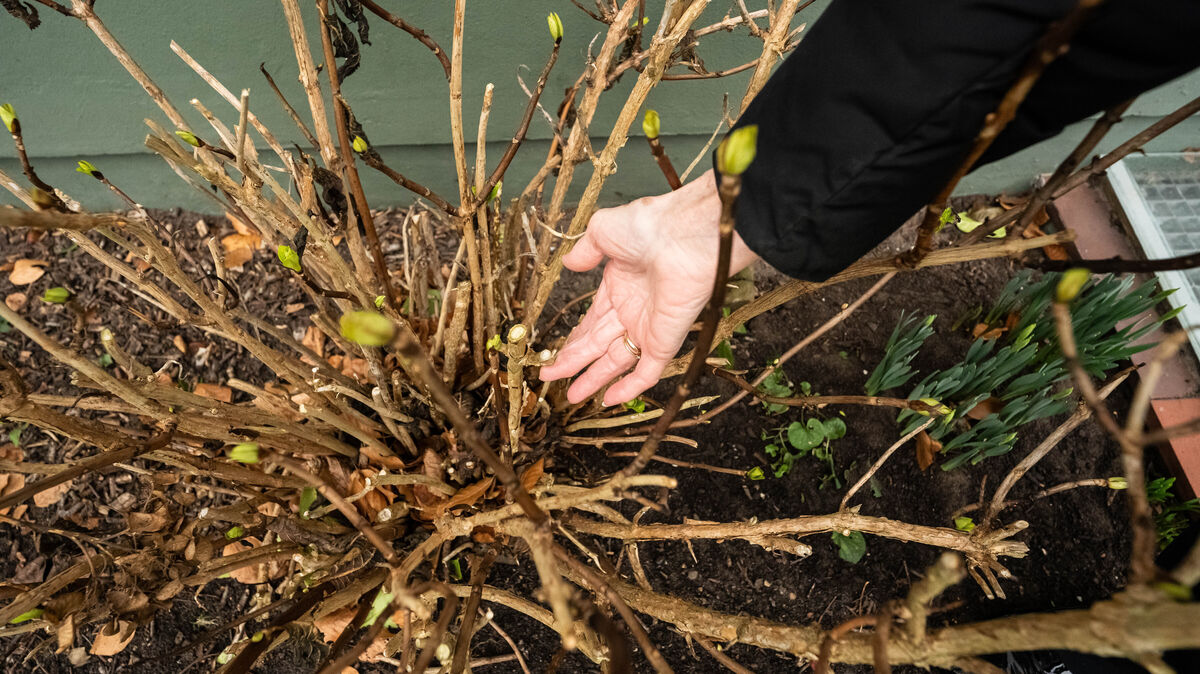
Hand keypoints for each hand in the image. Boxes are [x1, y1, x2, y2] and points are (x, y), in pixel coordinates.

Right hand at [538, 170, 759, 405]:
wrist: (685, 235)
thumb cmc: (648, 226)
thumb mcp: (604, 231)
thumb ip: (586, 251)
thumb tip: (569, 263)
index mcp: (619, 285)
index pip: (593, 321)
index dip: (574, 340)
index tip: (555, 354)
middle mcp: (632, 309)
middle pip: (598, 345)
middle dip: (574, 363)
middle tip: (550, 378)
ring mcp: (648, 327)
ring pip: (616, 361)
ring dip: (593, 378)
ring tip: (571, 397)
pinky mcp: (664, 341)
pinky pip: (646, 370)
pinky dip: (629, 387)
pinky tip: (608, 400)